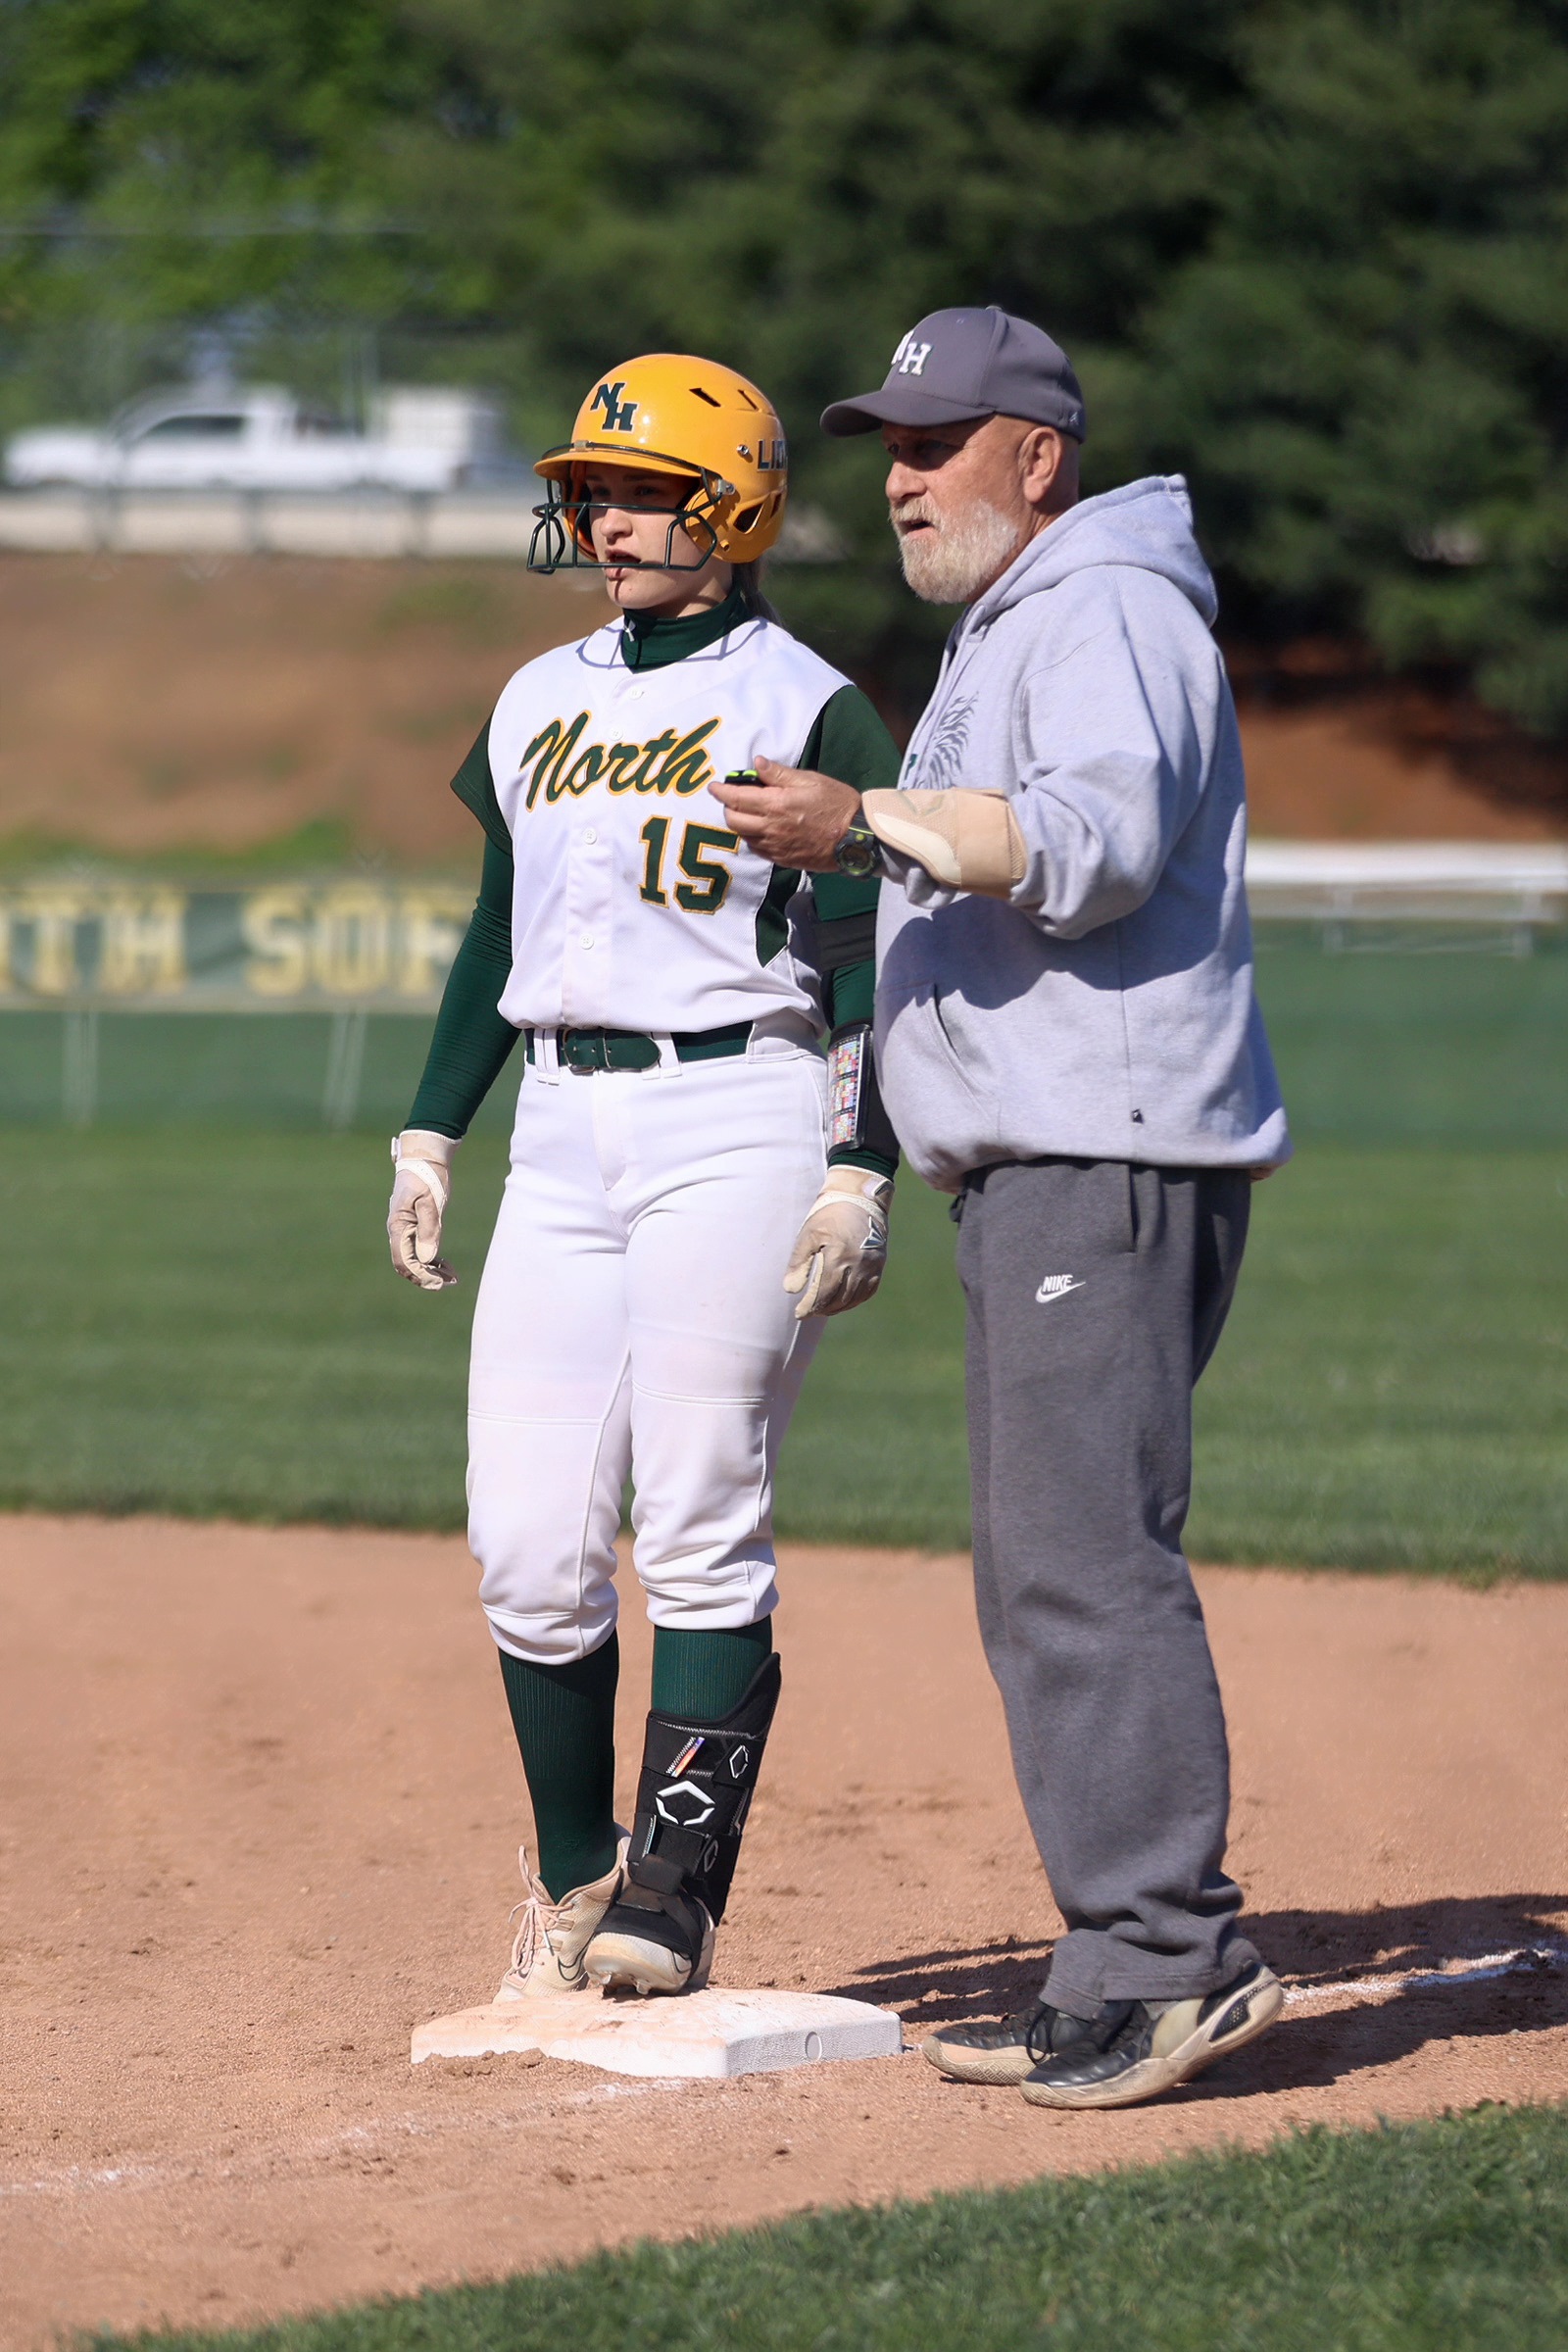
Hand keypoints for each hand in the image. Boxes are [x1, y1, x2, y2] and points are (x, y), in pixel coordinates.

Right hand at [388, 1130, 458, 1289]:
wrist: (425, 1158)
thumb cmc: (427, 1176)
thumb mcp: (430, 1201)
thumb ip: (429, 1229)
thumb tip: (428, 1258)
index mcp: (398, 1225)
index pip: (404, 1260)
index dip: (421, 1275)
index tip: (439, 1283)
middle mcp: (398, 1231)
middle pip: (407, 1265)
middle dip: (427, 1277)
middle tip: (451, 1282)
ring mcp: (405, 1230)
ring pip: (413, 1260)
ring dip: (431, 1271)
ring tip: (453, 1277)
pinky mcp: (414, 1228)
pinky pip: (418, 1251)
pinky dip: (432, 1261)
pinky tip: (446, 1266)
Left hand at [708, 756, 862, 870]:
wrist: (856, 837)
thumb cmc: (836, 803)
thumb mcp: (810, 780)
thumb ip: (779, 774)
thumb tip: (757, 763)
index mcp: (775, 805)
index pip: (737, 798)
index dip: (721, 792)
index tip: (714, 787)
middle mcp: (770, 829)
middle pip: (734, 821)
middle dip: (728, 808)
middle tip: (733, 799)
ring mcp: (775, 847)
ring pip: (744, 836)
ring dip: (740, 824)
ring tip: (748, 813)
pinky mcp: (783, 860)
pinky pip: (758, 849)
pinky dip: (753, 838)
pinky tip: (761, 830)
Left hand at [783, 1167, 892, 1318]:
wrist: (861, 1199)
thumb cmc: (830, 1216)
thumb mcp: (809, 1235)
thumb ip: (799, 1263)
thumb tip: (791, 1290)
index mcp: (837, 1257)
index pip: (823, 1293)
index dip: (810, 1307)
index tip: (799, 1314)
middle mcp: (857, 1265)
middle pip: (838, 1299)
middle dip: (822, 1309)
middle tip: (809, 1311)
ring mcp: (871, 1267)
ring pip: (854, 1298)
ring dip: (837, 1307)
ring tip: (824, 1309)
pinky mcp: (879, 1266)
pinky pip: (868, 1291)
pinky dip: (855, 1300)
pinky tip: (843, 1301)